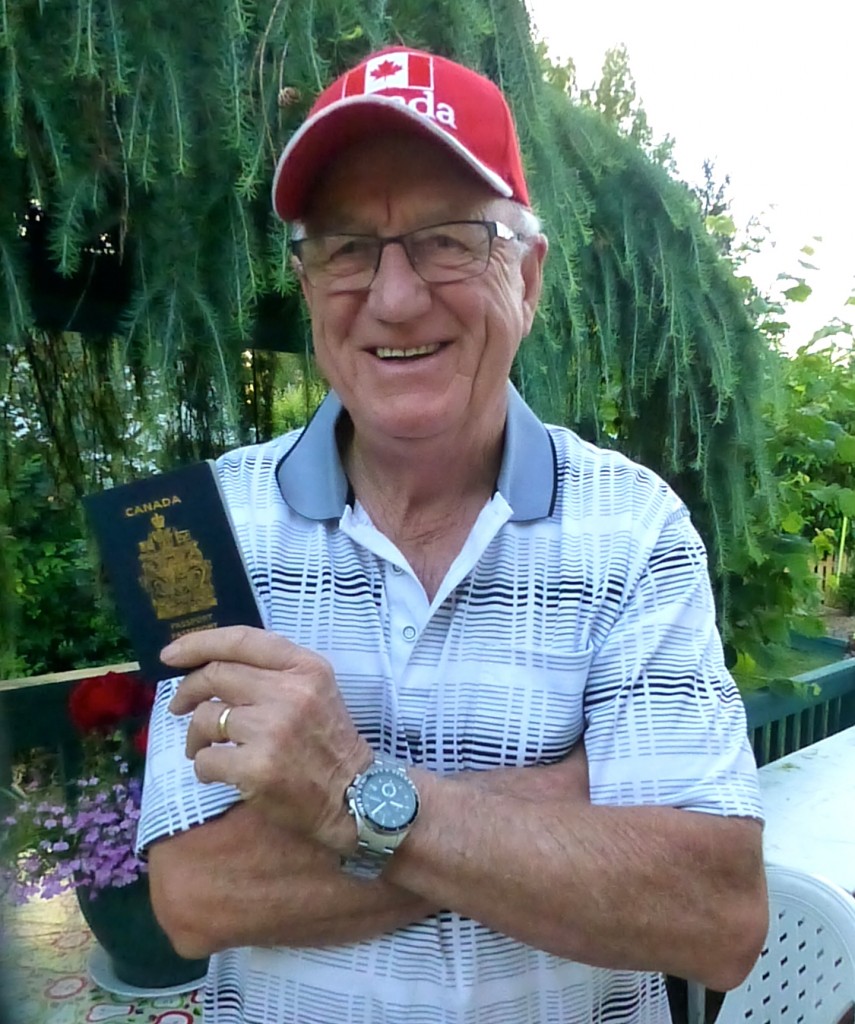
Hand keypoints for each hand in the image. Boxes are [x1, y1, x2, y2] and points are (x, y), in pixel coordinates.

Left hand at [163, 626, 373, 851]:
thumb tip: (211, 666)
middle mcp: (290, 691)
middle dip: (187, 691)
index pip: (242, 640)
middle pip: (216, 675)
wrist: (354, 795)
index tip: (171, 655)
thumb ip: (274, 672)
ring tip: (206, 749)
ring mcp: (273, 729)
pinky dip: (204, 767)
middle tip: (179, 707)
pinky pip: (206, 759)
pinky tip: (220, 773)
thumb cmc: (327, 742)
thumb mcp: (315, 690)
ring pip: (205, 718)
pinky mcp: (257, 767)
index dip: (199, 643)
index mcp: (305, 667)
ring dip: (196, 736)